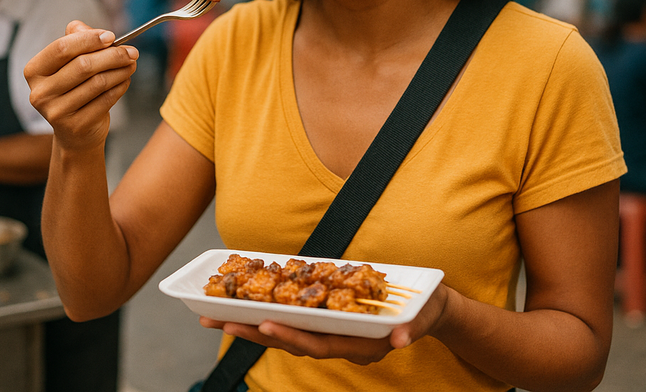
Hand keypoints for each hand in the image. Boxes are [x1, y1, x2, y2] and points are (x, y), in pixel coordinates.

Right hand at [24, 21, 137, 150]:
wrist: (75, 133)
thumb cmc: (73, 89)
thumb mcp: (70, 63)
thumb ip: (77, 40)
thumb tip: (94, 31)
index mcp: (34, 71)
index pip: (61, 48)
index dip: (89, 39)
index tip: (111, 36)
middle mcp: (40, 92)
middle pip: (83, 65)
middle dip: (112, 55)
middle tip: (132, 52)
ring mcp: (56, 112)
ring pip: (97, 82)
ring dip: (120, 70)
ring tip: (131, 65)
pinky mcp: (75, 126)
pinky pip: (105, 100)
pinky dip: (120, 87)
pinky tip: (124, 81)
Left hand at [198, 282, 450, 364]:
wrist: (427, 307)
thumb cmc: (426, 308)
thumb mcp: (425, 314)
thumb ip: (413, 327)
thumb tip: (402, 338)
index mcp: (358, 344)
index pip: (320, 344)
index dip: (293, 337)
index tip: (267, 326)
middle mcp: (339, 342)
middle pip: (292, 341)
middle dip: (256, 332)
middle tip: (221, 322)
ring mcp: (330, 332)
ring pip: (286, 332)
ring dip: (252, 324)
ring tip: (218, 316)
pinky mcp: (325, 318)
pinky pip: (292, 318)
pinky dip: (268, 311)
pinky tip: (245, 300)